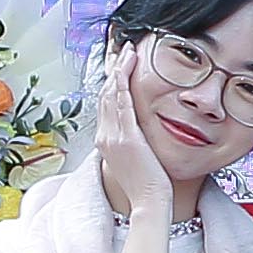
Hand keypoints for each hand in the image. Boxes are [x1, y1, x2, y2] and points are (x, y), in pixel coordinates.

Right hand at [91, 51, 167, 228]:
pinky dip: (124, 82)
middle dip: (112, 69)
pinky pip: (122, 103)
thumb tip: (139, 131)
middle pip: (104, 94)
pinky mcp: (127, 137)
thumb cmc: (147, 184)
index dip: (110, 81)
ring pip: (111, 94)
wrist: (148, 203)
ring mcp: (113, 136)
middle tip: (120, 49)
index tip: (117, 65)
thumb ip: (134, 142)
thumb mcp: (135, 158)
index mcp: (106, 141)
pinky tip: (128, 67)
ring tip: (127, 50)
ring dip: (119, 69)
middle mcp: (105, 136)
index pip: (105, 104)